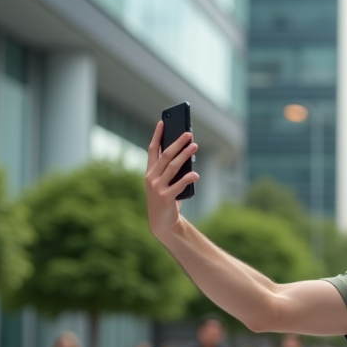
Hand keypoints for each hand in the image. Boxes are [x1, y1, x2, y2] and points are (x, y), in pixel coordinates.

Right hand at [144, 122, 197, 237]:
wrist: (162, 223)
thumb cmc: (167, 199)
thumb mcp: (167, 183)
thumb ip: (173, 171)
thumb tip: (187, 154)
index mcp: (150, 172)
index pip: (152, 150)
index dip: (157, 136)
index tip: (163, 122)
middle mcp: (151, 178)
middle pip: (166, 155)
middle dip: (177, 143)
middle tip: (188, 134)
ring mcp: (158, 187)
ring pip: (173, 167)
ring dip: (185, 155)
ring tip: (195, 146)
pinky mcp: (166, 197)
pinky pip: (179, 184)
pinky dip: (188, 178)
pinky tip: (196, 174)